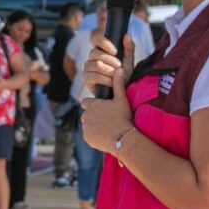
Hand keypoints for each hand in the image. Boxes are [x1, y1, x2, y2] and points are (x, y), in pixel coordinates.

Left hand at [81, 35, 134, 152]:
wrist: (123, 138)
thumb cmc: (123, 118)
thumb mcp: (122, 100)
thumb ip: (118, 85)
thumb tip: (119, 70)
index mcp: (91, 105)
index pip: (87, 103)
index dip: (94, 105)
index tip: (101, 108)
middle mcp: (85, 115)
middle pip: (87, 114)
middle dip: (94, 116)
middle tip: (106, 120)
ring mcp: (85, 127)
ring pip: (88, 125)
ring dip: (94, 126)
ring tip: (106, 128)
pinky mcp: (87, 138)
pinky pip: (89, 135)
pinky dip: (94, 136)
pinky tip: (105, 135)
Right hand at [84, 32, 134, 97]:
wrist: (120, 93)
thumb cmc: (124, 76)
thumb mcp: (129, 61)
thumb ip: (129, 48)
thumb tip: (127, 35)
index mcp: (101, 49)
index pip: (96, 38)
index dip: (103, 43)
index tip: (115, 51)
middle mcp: (92, 57)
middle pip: (95, 52)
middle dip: (110, 60)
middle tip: (119, 67)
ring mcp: (88, 67)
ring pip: (95, 64)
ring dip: (108, 71)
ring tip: (116, 76)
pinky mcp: (86, 78)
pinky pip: (93, 75)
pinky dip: (104, 79)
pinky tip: (111, 83)